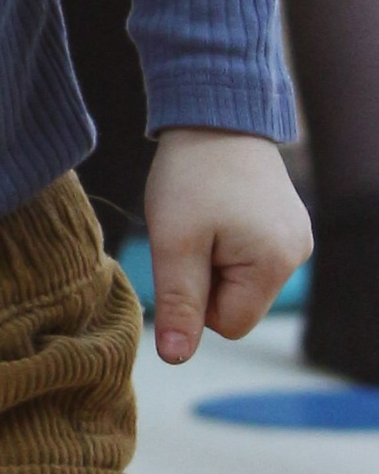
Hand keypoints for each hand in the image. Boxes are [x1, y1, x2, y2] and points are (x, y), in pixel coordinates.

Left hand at [142, 127, 310, 362]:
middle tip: (192, 231)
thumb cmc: (191, 175)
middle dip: (206, 278)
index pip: (229, 324)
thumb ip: (179, 304)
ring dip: (214, 260)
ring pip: (242, 281)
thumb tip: (176, 358)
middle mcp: (298, 254)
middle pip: (238, 305)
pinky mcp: (287, 224)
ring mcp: (296, 238)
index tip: (186, 253)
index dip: (196, 299)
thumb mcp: (175, 243)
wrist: (213, 114)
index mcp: (276, 263)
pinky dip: (226, 243)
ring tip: (206, 217)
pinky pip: (249, 257)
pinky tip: (220, 209)